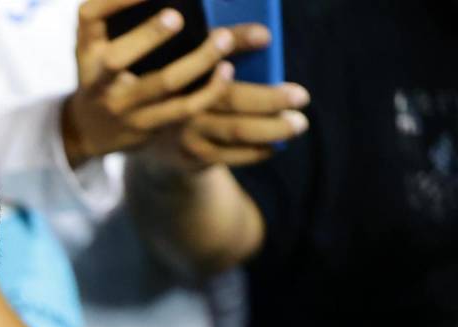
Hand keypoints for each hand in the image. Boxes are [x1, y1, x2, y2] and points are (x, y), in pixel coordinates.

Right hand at [63, 0, 253, 164]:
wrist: (90, 131)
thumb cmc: (104, 74)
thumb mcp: (101, 46)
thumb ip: (124, 19)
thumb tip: (184, 1)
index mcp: (87, 50)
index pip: (90, 17)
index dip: (116, 1)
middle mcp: (99, 79)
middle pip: (118, 59)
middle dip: (148, 36)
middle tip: (177, 16)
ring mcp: (123, 106)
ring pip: (163, 83)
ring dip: (198, 61)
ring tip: (224, 38)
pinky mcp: (147, 126)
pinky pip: (182, 109)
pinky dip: (208, 91)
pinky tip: (227, 71)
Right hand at [143, 29, 310, 170]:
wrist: (155, 139)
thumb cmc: (188, 91)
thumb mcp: (199, 65)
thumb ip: (228, 45)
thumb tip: (265, 36)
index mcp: (182, 74)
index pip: (209, 52)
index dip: (236, 42)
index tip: (267, 38)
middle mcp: (180, 103)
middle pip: (231, 98)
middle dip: (270, 98)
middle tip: (302, 96)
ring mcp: (186, 134)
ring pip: (235, 131)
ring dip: (272, 129)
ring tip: (298, 124)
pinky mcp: (192, 157)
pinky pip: (231, 156)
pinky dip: (257, 151)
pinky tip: (275, 145)